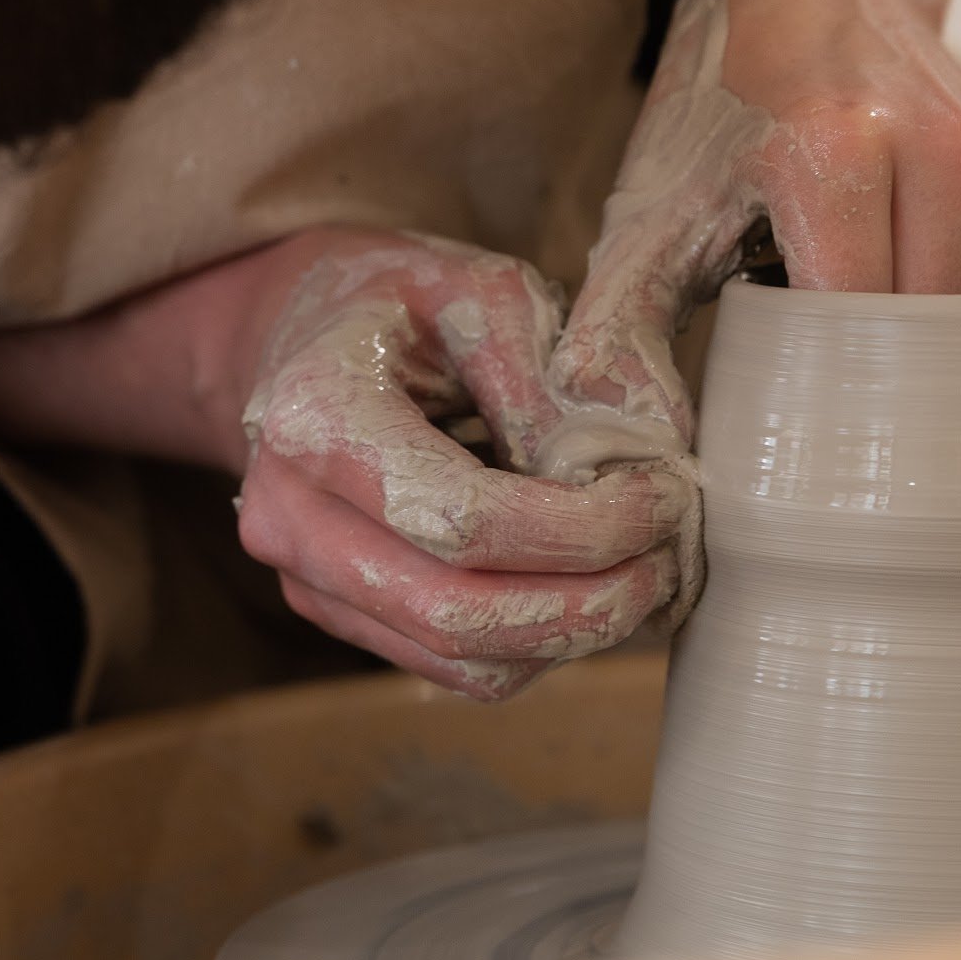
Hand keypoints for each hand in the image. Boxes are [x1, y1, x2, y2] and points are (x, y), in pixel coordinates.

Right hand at [236, 230, 688, 699]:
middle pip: (458, 615)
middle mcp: (291, 519)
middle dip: (588, 604)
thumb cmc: (396, 303)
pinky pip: (452, 667)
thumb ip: (550, 380)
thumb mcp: (481, 291)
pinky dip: (536, 644)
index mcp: (315, 420)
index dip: (581, 528)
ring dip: (573, 634)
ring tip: (642, 571)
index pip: (463, 520)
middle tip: (669, 558)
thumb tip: (635, 469)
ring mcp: (306, 579)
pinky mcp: (338, 614)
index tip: (663, 496)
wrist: (294, 339)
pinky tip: (585, 586)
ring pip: (462, 661)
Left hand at [547, 0, 960, 466]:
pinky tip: (914, 286)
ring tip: (859, 315)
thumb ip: (621, 328)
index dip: (818, 391)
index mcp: (835, 153)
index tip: (781, 414)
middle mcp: (938, 149)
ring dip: (925, 344)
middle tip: (816, 378)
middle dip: (873, 378)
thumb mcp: (651, 207)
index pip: (855, 331)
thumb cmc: (724, 100)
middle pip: (927, 338)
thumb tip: (622, 446)